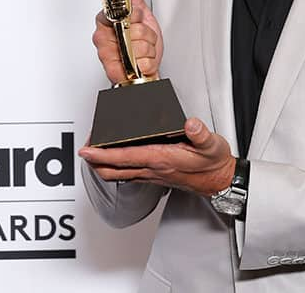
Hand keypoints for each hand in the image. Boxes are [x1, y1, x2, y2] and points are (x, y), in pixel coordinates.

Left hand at [79, 118, 236, 195]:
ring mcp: (152, 175)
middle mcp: (152, 169)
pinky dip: (116, 168)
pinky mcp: (155, 176)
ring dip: (102, 166)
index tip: (86, 150)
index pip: (124, 157)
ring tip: (93, 154)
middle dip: (94, 162)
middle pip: (113, 170)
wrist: (220, 181)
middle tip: (84, 150)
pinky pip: (128, 175)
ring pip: (118, 174)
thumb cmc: (214, 164)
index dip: (102, 154)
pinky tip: (115, 160)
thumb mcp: (212, 145)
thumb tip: (190, 124)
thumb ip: (200, 134)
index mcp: (161, 159)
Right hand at [92, 0, 163, 81]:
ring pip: (138, 48)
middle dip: (145, 35)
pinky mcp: (116, 73)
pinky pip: (140, 64)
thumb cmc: (141, 42)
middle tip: (141, 38)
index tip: (136, 18)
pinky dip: (148, 63)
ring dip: (148, 50)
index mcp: (105, 23)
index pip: (116, 14)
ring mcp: (108, 57)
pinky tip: (142, 63)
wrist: (147, 65)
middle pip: (131, 32)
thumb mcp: (142, 15)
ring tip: (142, 51)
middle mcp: (103, 40)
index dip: (133, 17)